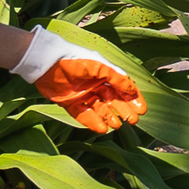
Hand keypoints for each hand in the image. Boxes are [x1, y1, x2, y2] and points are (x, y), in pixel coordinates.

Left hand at [12, 28, 146, 132]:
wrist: (47, 63)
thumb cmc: (75, 59)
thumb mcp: (99, 66)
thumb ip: (116, 78)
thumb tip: (132, 90)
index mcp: (104, 74)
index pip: (122, 88)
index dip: (133, 99)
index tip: (142, 110)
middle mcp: (95, 85)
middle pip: (113, 101)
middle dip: (124, 111)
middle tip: (133, 121)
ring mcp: (83, 95)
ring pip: (100, 109)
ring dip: (109, 117)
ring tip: (118, 126)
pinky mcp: (70, 103)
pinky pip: (84, 115)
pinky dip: (93, 122)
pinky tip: (102, 128)